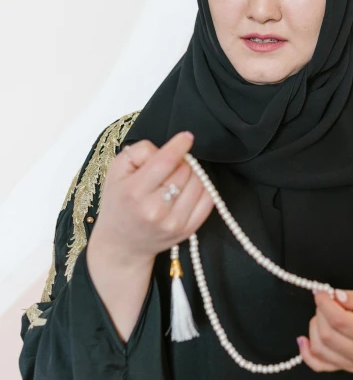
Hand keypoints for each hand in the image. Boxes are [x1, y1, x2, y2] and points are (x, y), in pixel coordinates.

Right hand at [88, 131, 214, 265]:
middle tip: (170, 166)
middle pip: (184, 170)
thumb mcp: (116, 171)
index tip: (186, 137)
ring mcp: (175, 222)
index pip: (165, 161)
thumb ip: (139, 152)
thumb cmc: (119, 202)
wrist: (122, 243)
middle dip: (180, 162)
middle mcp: (156, 209)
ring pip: (199, 183)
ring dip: (192, 174)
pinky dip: (203, 188)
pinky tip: (189, 187)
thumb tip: (167, 148)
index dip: (179, 145)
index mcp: (135, 191)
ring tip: (177, 177)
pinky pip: (209, 199)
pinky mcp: (188, 230)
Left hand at [297, 288, 352, 374]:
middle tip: (328, 301)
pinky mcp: (347, 369)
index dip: (325, 304)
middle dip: (320, 313)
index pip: (340, 321)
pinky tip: (303, 339)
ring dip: (314, 327)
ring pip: (320, 348)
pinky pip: (319, 365)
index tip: (320, 291)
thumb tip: (334, 296)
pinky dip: (306, 353)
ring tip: (326, 314)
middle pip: (327, 334)